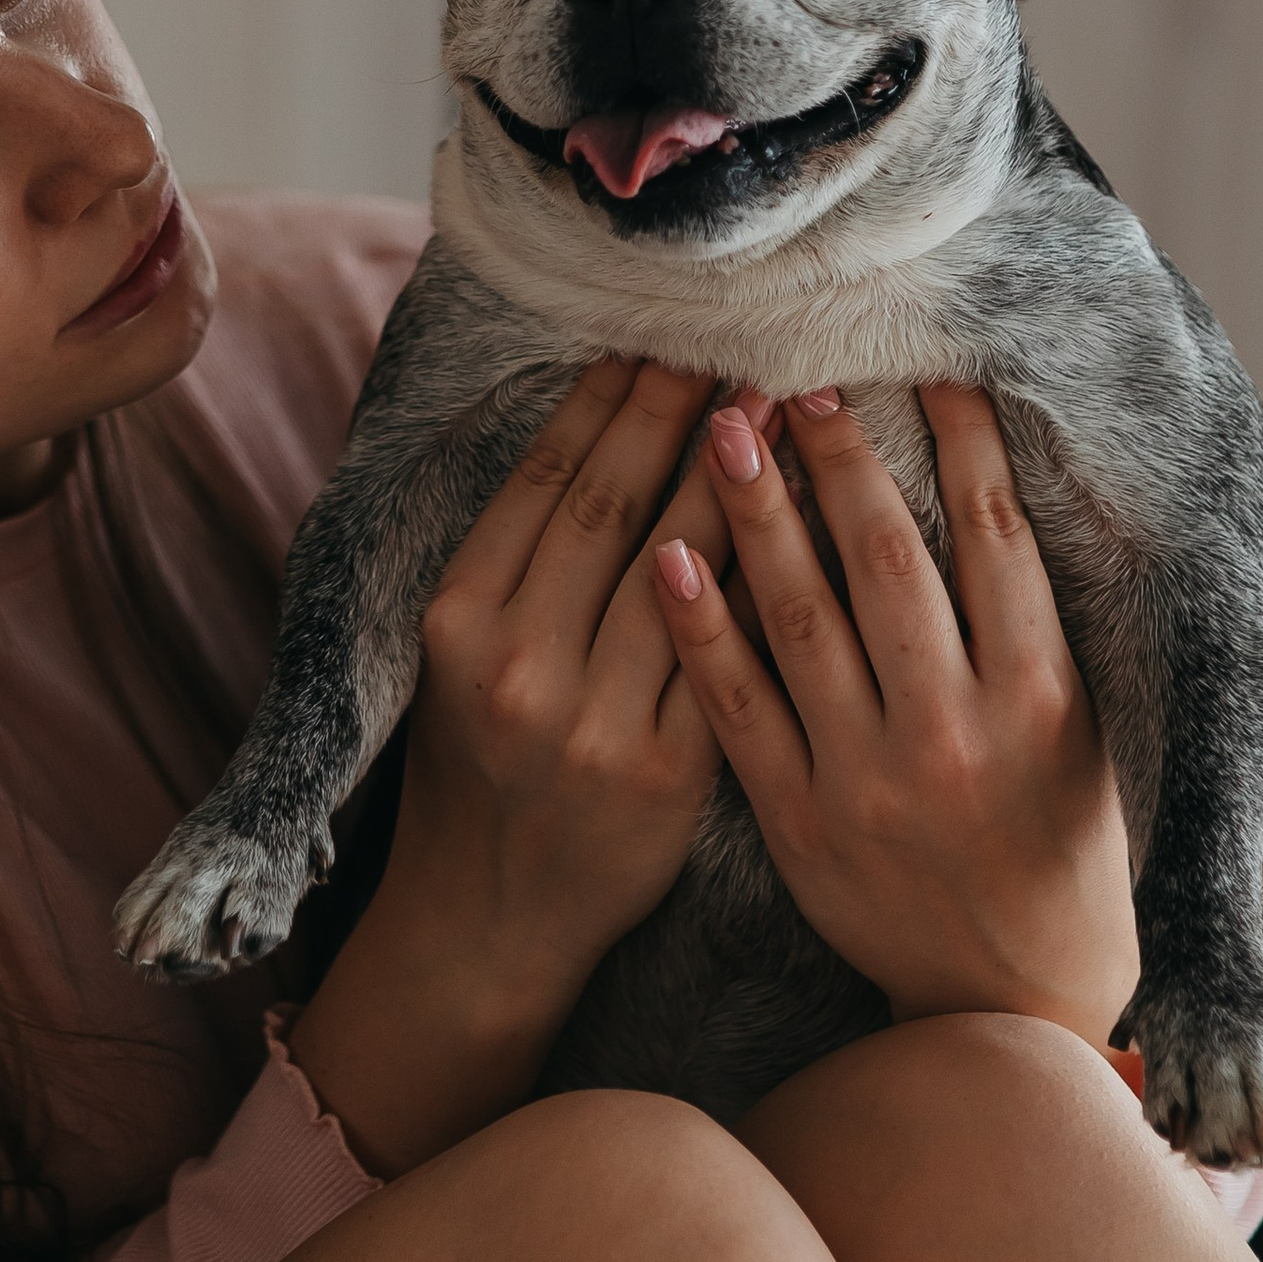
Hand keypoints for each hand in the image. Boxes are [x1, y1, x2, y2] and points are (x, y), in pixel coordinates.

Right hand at [287, 359, 739, 1171]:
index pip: (546, 481)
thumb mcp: (459, 656)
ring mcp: (598, 721)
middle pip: (615, 505)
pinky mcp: (670, 772)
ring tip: (777, 407)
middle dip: (677, 414)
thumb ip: (517, 559)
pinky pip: (733, 652)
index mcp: (459, 619)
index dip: (604, 402)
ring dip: (736, 476)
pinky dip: (768, 576)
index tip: (653, 343)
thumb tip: (596, 429)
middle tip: (732, 346)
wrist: (488, 918)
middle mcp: (520, 664)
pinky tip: (804, 520)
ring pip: (682, 565)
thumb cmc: (476, 766)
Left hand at [655, 382, 1138, 1049]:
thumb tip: (988, 489)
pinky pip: (738, 707)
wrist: (1008, 999)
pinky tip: (668, 553)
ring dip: (758, 513)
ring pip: (803, 620)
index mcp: (1041, 702)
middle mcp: (955, 734)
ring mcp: (869, 780)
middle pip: (890, 564)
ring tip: (718, 425)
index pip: (996, 541)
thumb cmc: (1057, 846)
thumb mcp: (1079, 734)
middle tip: (793, 375)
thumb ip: (1033, 628)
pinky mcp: (799, 821)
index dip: (959, 445)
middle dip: (839, 460)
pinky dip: (702, 627)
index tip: (922, 370)